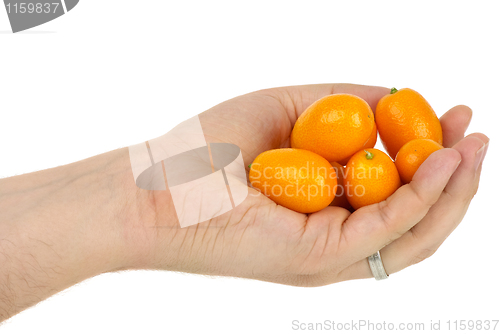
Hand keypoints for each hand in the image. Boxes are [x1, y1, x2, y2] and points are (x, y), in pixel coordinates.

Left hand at [132, 84, 488, 285]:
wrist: (157, 185)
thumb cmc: (209, 148)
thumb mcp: (286, 110)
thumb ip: (339, 104)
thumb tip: (394, 96)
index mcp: (324, 208)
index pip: (393, 193)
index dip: (429, 158)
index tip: (450, 117)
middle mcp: (332, 237)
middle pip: (414, 218)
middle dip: (453, 177)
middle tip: (476, 133)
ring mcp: (328, 254)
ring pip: (413, 234)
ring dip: (452, 191)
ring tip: (475, 146)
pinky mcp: (319, 258)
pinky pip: (387, 229)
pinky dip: (421, 197)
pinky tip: (443, 159)